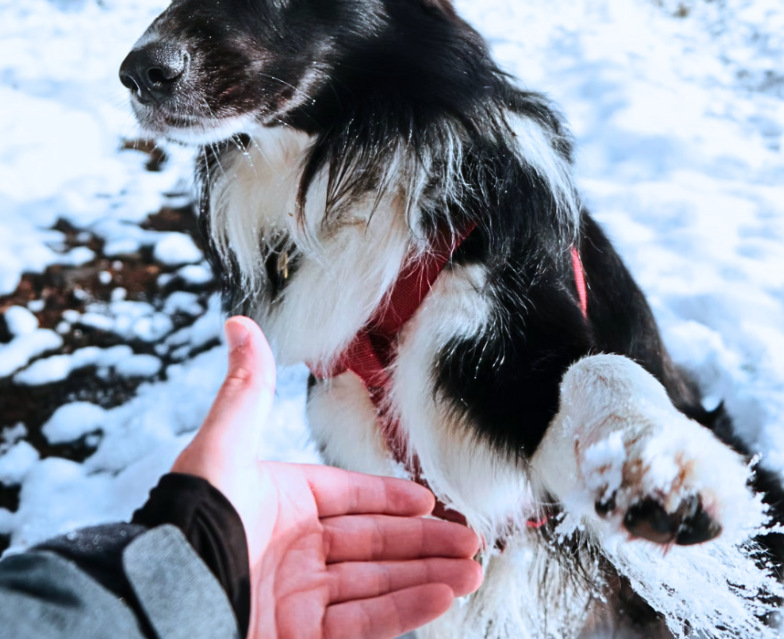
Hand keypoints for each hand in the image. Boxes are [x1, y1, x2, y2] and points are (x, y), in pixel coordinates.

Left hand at [172, 316, 481, 638]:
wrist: (166, 596)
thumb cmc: (190, 520)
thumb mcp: (222, 447)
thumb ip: (246, 390)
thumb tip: (239, 323)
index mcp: (282, 502)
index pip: (350, 497)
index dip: (389, 497)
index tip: (426, 498)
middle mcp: (295, 549)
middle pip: (374, 542)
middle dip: (424, 539)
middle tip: (468, 537)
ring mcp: (300, 596)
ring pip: (379, 583)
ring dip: (427, 574)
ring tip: (470, 568)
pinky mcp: (302, 637)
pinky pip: (366, 622)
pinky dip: (407, 609)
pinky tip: (442, 597)